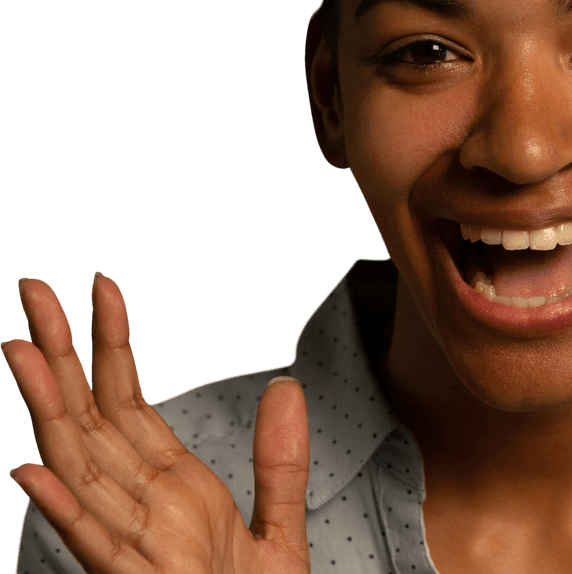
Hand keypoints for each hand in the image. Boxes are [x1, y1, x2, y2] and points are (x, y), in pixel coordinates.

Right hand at [4, 273, 310, 572]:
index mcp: (171, 485)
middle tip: (33, 289)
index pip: (129, 399)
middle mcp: (142, 504)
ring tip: (19, 352)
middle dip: (61, 355)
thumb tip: (285, 387)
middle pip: (91, 417)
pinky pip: (96, 543)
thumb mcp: (280, 529)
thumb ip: (279, 461)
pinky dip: (63, 507)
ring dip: (49, 412)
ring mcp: (134, 544)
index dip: (112, 343)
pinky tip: (33, 469)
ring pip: (80, 467)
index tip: (102, 287)